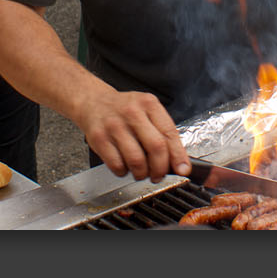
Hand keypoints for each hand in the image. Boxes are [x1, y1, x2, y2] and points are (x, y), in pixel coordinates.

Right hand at [69, 89, 190, 181]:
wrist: (93, 102)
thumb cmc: (124, 110)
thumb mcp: (147, 111)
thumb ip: (163, 133)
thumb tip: (178, 162)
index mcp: (149, 104)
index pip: (169, 133)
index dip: (178, 156)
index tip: (182, 170)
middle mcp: (132, 113)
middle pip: (156, 147)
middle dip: (160, 168)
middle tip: (158, 175)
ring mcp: (114, 125)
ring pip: (136, 160)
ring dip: (142, 173)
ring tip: (141, 172)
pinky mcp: (99, 138)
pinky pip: (117, 165)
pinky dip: (124, 172)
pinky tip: (124, 166)